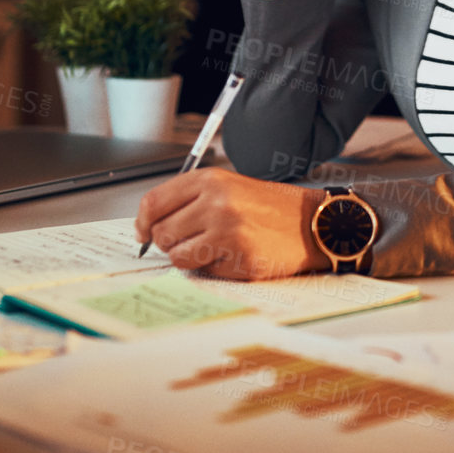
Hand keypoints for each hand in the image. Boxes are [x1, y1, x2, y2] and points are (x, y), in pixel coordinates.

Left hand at [134, 170, 329, 279]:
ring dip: (189, 258)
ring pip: (178, 256)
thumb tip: (148, 226)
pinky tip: (234, 255)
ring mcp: (228, 232)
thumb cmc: (269, 207)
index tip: (143, 233)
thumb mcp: (228, 187)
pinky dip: (215, 268)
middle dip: (169, 242)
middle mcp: (217, 203)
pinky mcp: (240, 259)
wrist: (311, 223)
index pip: (154, 202)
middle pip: (161, 233)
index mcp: (210, 180)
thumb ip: (189, 200)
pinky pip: (205, 272)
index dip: (142, 222)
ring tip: (212, 248)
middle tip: (190, 240)